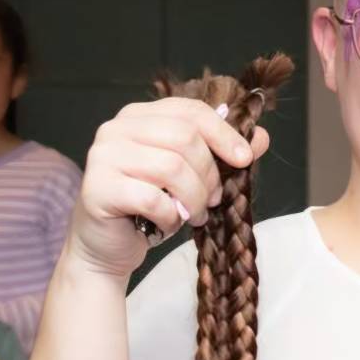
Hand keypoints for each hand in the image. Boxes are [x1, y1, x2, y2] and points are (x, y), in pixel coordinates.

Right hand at [67, 97, 270, 281]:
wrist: (108, 248)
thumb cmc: (149, 210)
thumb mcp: (191, 179)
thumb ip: (221, 155)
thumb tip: (260, 136)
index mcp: (139, 116)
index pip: (190, 111)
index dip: (223, 134)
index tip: (244, 159)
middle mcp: (117, 128)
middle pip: (184, 138)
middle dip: (208, 175)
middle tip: (212, 201)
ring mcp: (104, 155)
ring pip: (171, 167)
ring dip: (192, 199)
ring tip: (192, 216)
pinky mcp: (98, 187)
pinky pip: (151, 198)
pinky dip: (168, 216)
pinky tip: (166, 224)